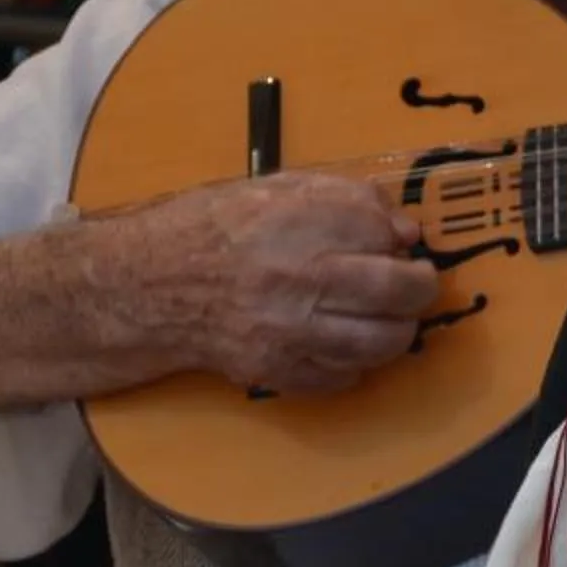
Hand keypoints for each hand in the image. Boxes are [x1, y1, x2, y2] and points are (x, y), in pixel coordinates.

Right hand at [106, 172, 440, 393]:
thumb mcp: (270, 190)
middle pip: (398, 289)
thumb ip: (341, 197)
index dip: (398, 237)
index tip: (398, 242)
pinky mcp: (278, 369)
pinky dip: (357, 362)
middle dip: (420, 287)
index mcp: (296, 222)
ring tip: (392, 318)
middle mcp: (298, 277)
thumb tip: (404, 227)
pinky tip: (346, 343)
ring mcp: (290, 329)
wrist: (146, 285)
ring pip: (381, 340)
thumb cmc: (210, 230)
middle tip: (416, 284)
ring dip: (399, 330)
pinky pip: (345, 375)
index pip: (381, 231)